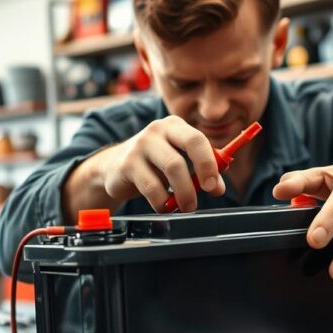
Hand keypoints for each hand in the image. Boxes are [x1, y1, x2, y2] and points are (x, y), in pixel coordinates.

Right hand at [100, 115, 225, 212]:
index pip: (198, 139)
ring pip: (172, 168)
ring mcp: (140, 145)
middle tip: (201, 199)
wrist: (113, 167)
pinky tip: (164, 206)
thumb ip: (201, 171)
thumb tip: (218, 188)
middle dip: (200, 176)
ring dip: (183, 194)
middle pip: (188, 148)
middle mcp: (157, 130)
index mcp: (175, 126)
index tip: (214, 186)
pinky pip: (151, 187)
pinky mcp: (127, 164)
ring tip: (185, 207)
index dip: (210, 164)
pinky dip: (162, 202)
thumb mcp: (179, 161)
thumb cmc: (153, 164)